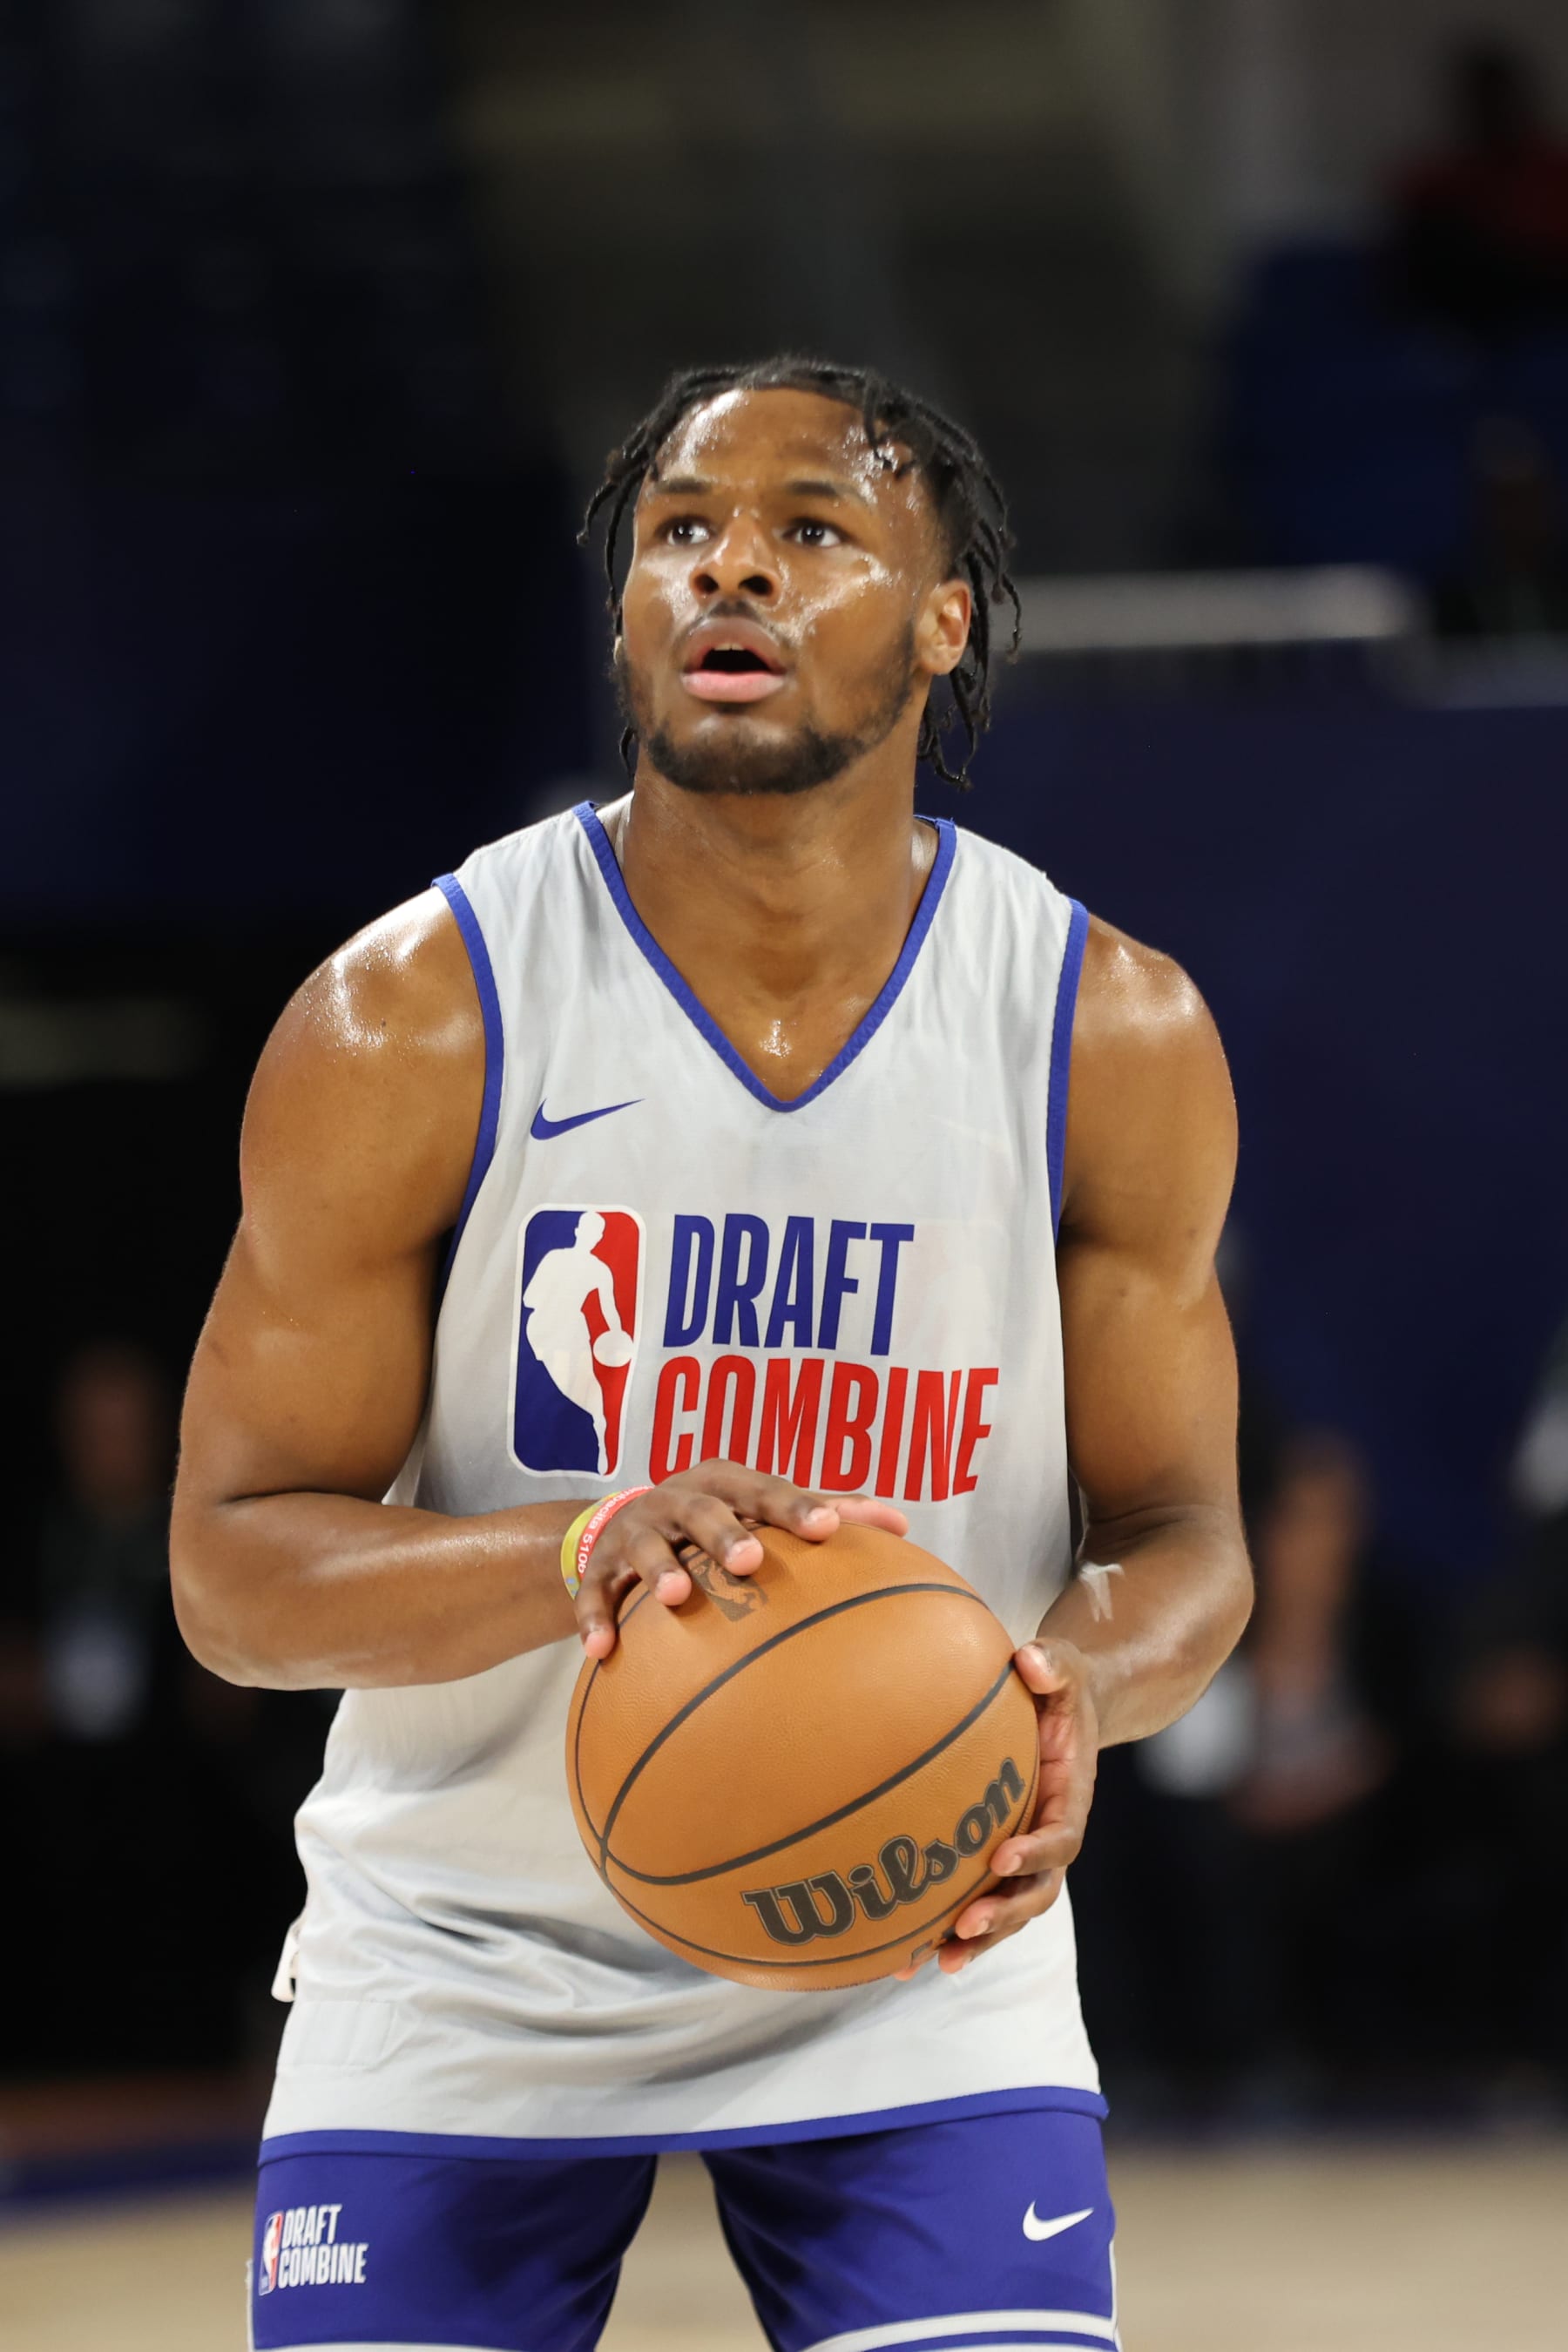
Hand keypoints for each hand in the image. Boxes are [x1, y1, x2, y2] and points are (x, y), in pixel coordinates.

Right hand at [573, 1460, 907, 1657]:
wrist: (622, 1524)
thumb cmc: (718, 1517)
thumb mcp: (761, 1507)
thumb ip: (825, 1513)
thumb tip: (902, 1526)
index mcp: (723, 1482)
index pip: (764, 1490)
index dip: (795, 1507)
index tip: (828, 1529)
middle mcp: (676, 1500)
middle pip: (702, 1509)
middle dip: (725, 1532)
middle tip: (752, 1561)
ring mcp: (634, 1532)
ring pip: (645, 1547)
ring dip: (660, 1569)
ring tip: (678, 1597)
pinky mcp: (597, 1567)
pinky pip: (592, 1593)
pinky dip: (595, 1619)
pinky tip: (602, 1652)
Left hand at [898, 1637, 1099, 1978]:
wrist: (1062, 1711)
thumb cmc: (1059, 1687)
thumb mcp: (1064, 1667)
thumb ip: (1053, 1664)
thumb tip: (1028, 1657)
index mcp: (1071, 1797)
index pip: (1063, 1835)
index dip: (1037, 1851)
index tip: (1002, 1855)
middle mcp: (1049, 1835)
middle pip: (1037, 1891)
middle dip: (1005, 1914)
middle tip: (966, 1926)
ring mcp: (1023, 1854)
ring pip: (1006, 1910)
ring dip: (975, 1940)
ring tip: (932, 1962)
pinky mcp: (995, 1861)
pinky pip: (974, 1901)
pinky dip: (942, 1932)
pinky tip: (899, 1958)